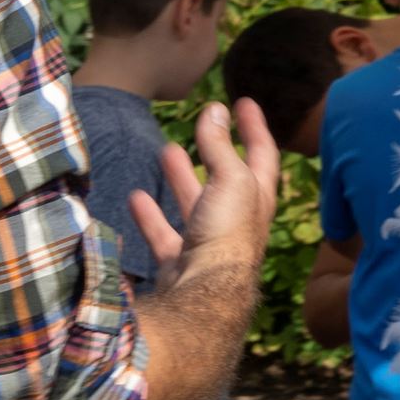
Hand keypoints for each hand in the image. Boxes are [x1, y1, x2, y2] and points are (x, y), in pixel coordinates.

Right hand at [131, 99, 282, 294]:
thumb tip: (216, 108)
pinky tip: (136, 198)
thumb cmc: (226, 236)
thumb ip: (220, 145)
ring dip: (181, 179)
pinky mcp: (181, 265)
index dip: (255, 127)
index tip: (245, 102)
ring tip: (166, 152)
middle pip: (227, 181)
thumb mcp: (229, 180)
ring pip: (195, 205)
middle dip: (214, 152)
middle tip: (203, 126)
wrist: (203, 298)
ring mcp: (209, 246)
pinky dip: (151, 216)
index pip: (263, 155)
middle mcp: (237, 224)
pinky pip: (165, 235)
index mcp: (257, 201)